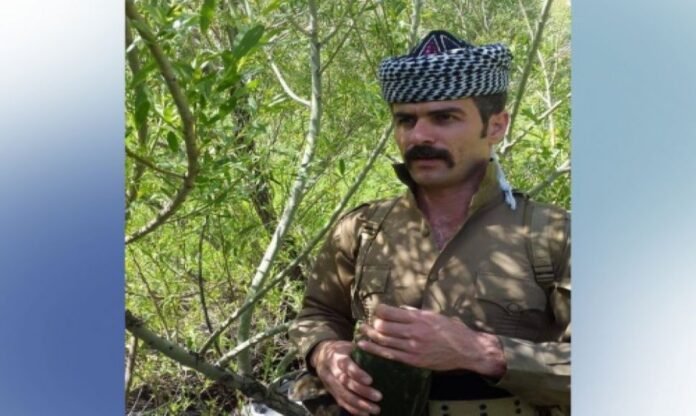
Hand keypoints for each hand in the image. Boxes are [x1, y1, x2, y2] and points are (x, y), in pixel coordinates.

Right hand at [310, 340, 381, 415]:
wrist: (320, 355)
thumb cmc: (341, 349)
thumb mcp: (349, 345)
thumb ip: (362, 350)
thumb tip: (383, 352)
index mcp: (336, 356)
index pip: (346, 365)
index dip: (357, 373)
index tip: (370, 380)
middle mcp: (331, 370)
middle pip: (345, 383)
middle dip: (362, 391)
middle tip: (379, 397)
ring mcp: (330, 383)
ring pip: (343, 395)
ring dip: (360, 404)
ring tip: (375, 409)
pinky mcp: (331, 392)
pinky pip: (341, 402)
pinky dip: (353, 410)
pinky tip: (365, 414)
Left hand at [357, 304, 505, 376]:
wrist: (467, 350)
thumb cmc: (451, 330)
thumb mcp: (433, 315)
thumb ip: (414, 313)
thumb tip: (398, 310)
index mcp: (419, 318)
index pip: (389, 312)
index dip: (379, 310)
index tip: (377, 310)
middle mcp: (414, 332)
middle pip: (383, 327)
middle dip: (373, 324)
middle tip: (369, 322)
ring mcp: (413, 348)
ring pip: (384, 341)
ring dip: (370, 337)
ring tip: (362, 333)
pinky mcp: (414, 361)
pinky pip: (390, 355)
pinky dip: (376, 350)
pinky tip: (365, 347)